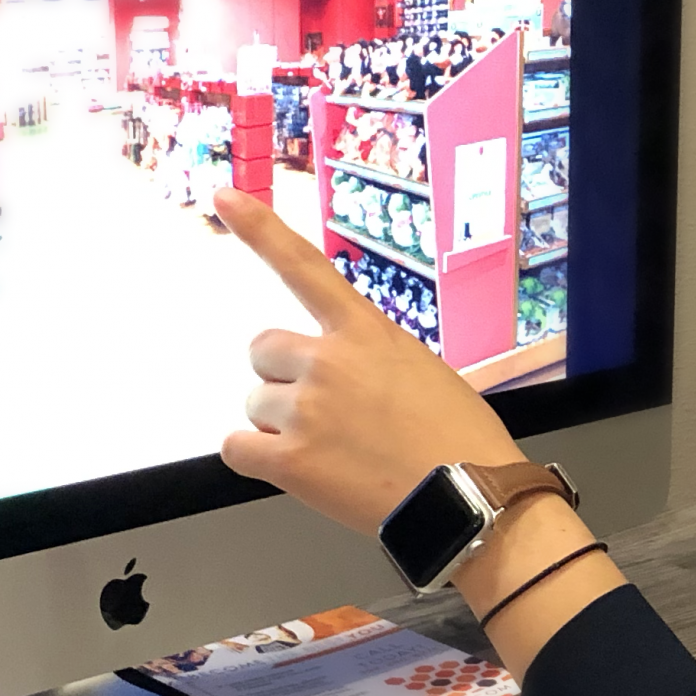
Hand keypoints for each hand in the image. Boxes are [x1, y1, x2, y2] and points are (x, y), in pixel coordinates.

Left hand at [214, 187, 516, 534]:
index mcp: (366, 333)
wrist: (470, 497)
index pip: (304, 266)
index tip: (226, 197)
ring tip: (330, 449)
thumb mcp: (423, 372)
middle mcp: (329, 362)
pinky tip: (292, 468)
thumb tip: (345, 376)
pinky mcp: (289, 462)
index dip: (260, 229)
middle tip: (321, 410)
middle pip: (263, 351)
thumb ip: (371, 359)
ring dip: (279, 424)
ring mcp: (305, 410)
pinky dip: (256, 458)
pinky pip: (237, 448)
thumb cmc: (460, 441)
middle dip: (282, 378)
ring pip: (255, 404)